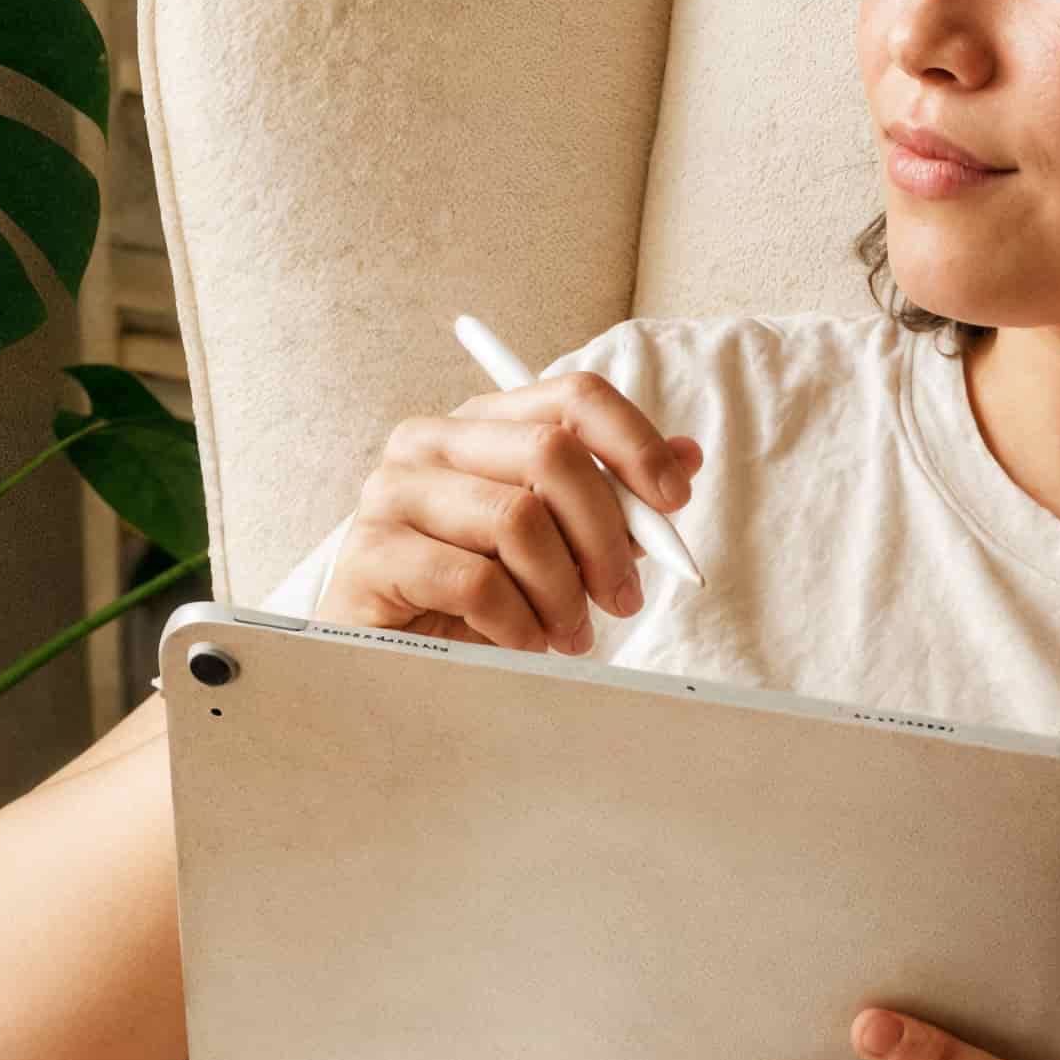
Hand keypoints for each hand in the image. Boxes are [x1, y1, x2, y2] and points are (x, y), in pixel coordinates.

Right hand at [322, 368, 702, 654]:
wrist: (393, 661)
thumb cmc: (478, 599)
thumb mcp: (559, 546)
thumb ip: (614, 501)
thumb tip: (687, 459)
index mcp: (481, 424)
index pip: (573, 397)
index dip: (635, 444)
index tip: (674, 503)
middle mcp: (430, 440)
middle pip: (552, 452)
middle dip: (606, 534)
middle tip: (623, 598)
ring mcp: (393, 491)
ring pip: (518, 520)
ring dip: (563, 592)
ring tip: (568, 633)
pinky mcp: (371, 553)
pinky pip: (477, 582)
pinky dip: (518, 624)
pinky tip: (522, 642)